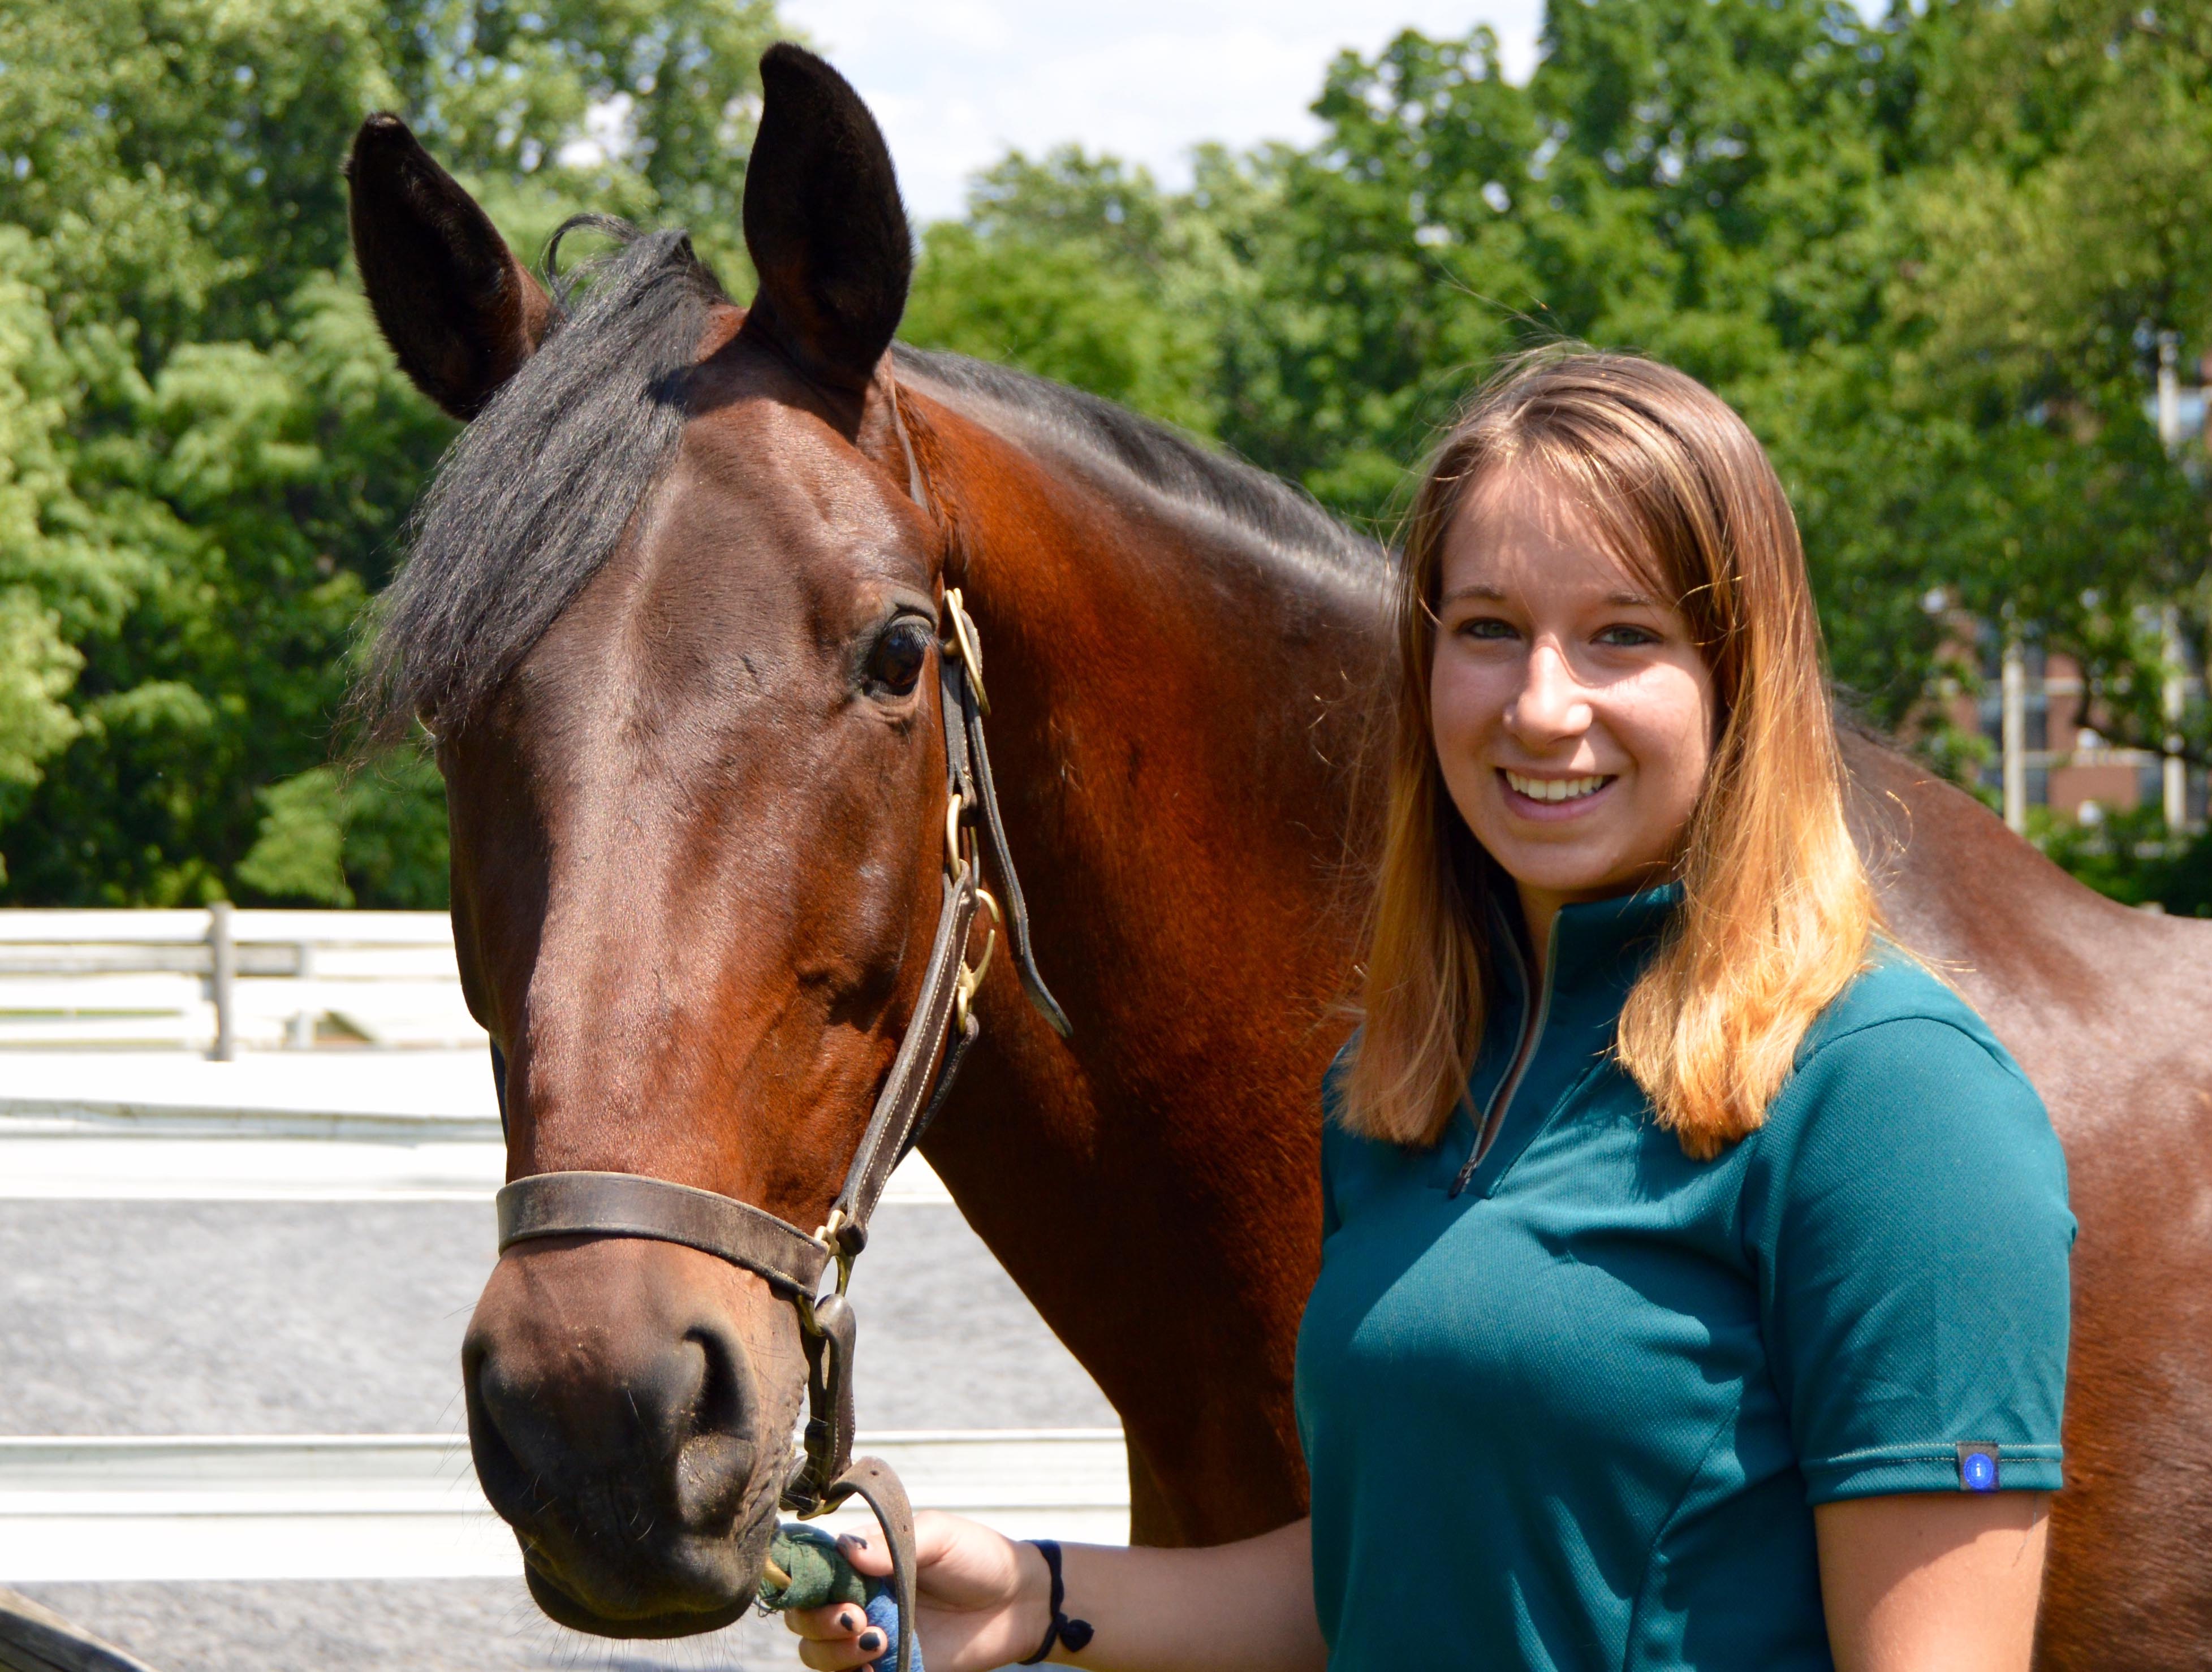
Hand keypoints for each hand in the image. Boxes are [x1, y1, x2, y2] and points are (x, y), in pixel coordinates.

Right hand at [784, 1512, 1051, 1671]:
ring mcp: (872, 1635)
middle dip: (818, 1621)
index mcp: (863, 1560)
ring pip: (819, 1653)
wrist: (1019, 1602)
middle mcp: (859, 1598)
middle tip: (857, 1618)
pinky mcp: (891, 1667)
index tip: (829, 1589)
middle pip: (804, 1617)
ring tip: (878, 1642)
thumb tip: (845, 1549)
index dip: (804, 1582)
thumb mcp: (937, 1535)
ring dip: (834, 1652)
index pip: (811, 1572)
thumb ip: (891, 1543)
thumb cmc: (977, 1557)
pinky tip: (877, 1668)